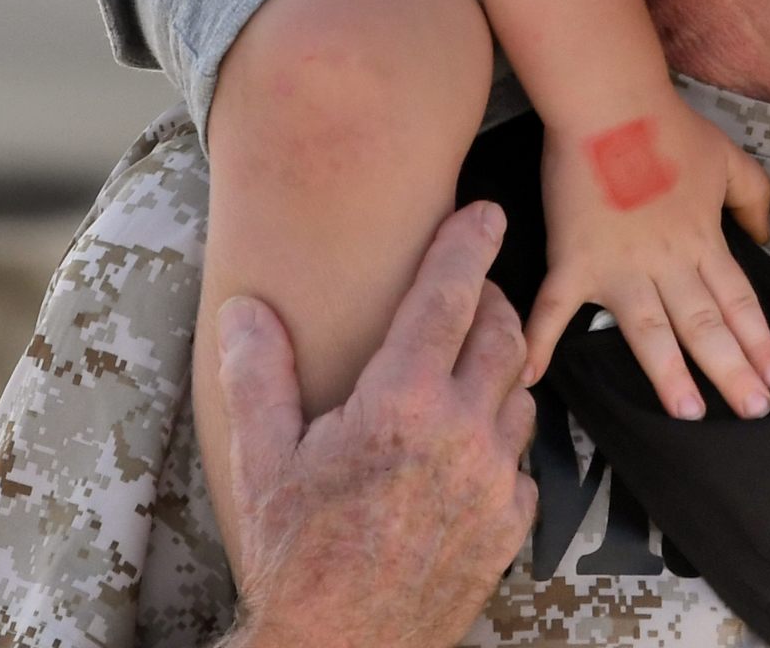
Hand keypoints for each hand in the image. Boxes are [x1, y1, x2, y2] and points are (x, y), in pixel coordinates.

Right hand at [216, 206, 536, 647]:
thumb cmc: (294, 557)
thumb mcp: (261, 461)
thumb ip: (258, 374)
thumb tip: (246, 310)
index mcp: (400, 405)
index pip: (449, 298)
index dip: (468, 246)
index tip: (485, 213)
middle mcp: (460, 435)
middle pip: (502, 335)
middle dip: (492, 300)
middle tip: (473, 290)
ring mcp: (493, 481)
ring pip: (520, 394)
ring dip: (500, 368)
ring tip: (469, 364)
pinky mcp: (509, 524)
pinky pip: (523, 460)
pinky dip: (502, 439)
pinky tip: (471, 443)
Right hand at [530, 97, 769, 419]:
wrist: (610, 101)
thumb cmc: (668, 124)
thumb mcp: (728, 158)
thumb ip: (752, 198)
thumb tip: (764, 235)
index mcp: (702, 239)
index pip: (738, 301)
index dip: (759, 341)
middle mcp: (666, 262)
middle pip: (704, 325)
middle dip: (733, 370)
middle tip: (754, 409)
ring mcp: (619, 266)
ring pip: (650, 331)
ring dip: (671, 374)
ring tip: (691, 412)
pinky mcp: (573, 259)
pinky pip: (555, 307)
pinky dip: (540, 340)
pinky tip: (531, 377)